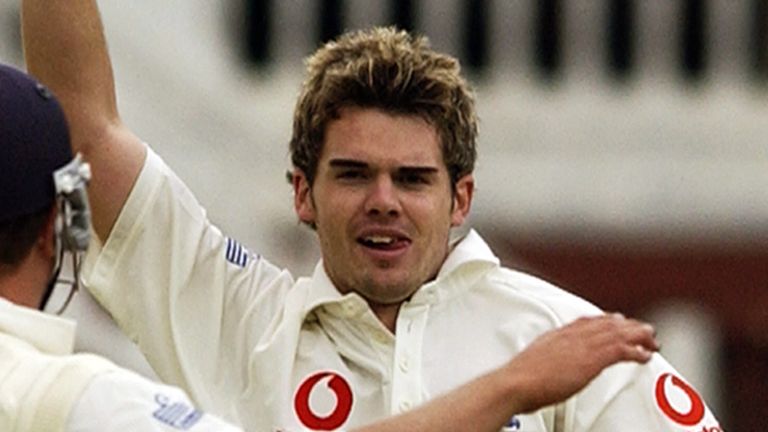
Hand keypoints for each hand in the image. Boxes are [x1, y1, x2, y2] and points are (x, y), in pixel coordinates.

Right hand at [503, 313, 658, 412]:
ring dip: (639, 336)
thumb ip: (548, 358)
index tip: (617, 322)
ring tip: (652, 340)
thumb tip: (548, 365)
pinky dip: (637, 351)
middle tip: (643, 330)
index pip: (588, 321)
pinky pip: (622, 350)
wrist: (518, 382)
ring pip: (619, 333)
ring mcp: (583, 345)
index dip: (606, 320)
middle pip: (608, 323)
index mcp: (559, 334)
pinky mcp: (592, 359)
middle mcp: (573, 335)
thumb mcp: (535, 360)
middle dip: (628, 326)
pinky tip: (645, 355)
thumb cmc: (521, 378)